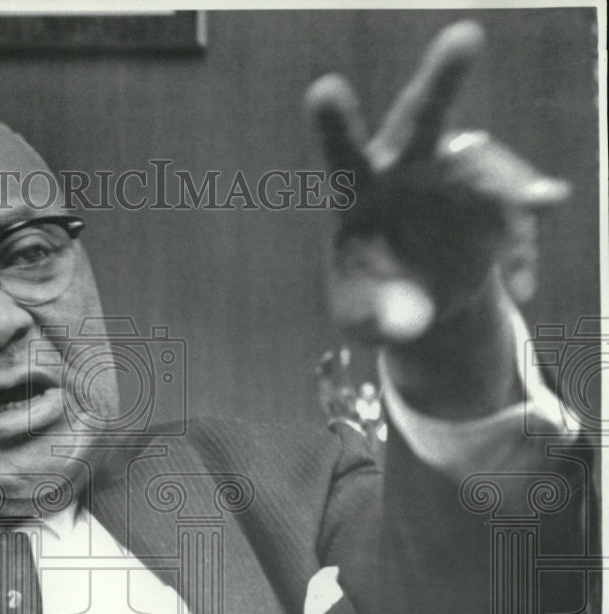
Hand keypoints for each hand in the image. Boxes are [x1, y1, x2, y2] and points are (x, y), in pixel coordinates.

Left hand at [305, 20, 569, 417]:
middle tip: (465, 36)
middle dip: (441, 81)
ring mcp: (453, 179)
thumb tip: (409, 326)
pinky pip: (515, 215)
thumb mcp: (365, 320)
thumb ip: (378, 319)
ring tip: (539, 203)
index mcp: (355, 191)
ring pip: (485, 162)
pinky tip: (522, 285)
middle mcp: (404, 170)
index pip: (342, 156)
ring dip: (512, 180)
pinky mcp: (493, 201)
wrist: (421, 304)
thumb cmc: (374, 300)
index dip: (335, 125)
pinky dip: (523, 246)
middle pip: (419, 119)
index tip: (325, 89)